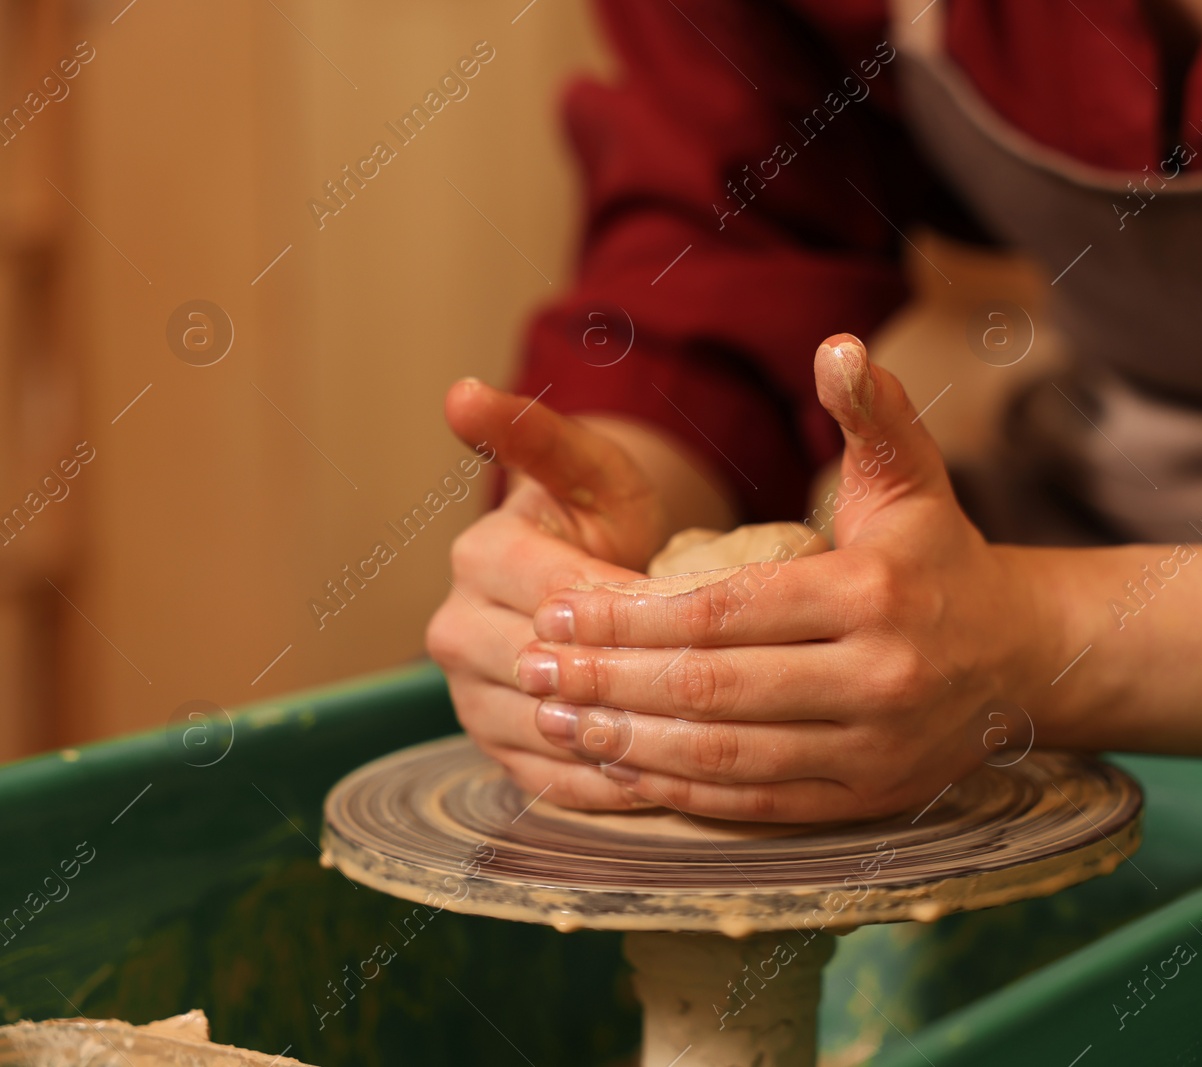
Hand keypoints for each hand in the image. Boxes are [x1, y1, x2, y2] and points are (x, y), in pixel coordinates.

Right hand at [425, 379, 674, 809]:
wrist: (589, 577)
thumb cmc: (603, 518)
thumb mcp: (587, 470)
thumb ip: (539, 434)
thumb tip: (460, 393)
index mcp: (480, 556)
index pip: (560, 596)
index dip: (635, 611)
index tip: (704, 616)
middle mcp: (458, 630)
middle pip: (550, 669)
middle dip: (633, 678)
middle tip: (716, 690)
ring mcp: (470, 696)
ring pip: (548, 730)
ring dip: (623, 739)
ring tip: (700, 741)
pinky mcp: (494, 749)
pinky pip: (549, 780)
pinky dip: (607, 785)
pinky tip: (668, 778)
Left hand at [514, 335, 1049, 821]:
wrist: (1023, 659)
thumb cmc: (942, 559)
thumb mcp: (914, 478)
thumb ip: (872, 413)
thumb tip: (836, 345)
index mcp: (872, 594)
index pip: (725, 610)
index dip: (633, 616)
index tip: (561, 609)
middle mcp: (878, 678)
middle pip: (714, 687)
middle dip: (612, 681)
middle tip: (535, 669)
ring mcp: (874, 749)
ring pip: (728, 757)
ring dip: (632, 743)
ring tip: (560, 722)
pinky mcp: (867, 799)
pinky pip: (758, 803)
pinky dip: (682, 791)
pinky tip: (624, 769)